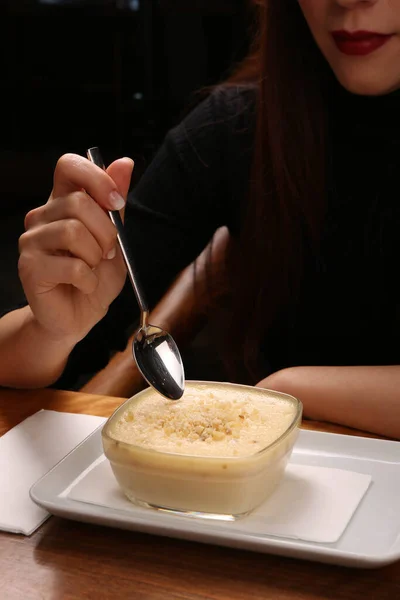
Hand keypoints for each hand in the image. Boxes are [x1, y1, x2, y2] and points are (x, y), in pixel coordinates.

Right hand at [18, 153, 133, 343]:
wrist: (79, 316)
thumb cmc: (95, 278)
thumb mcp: (115, 238)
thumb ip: (116, 204)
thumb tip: (125, 163)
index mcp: (62, 202)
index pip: (68, 166)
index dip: (95, 178)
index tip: (116, 203)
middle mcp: (43, 216)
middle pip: (78, 202)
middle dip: (106, 232)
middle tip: (108, 253)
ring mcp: (32, 240)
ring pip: (73, 231)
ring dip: (96, 256)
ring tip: (93, 269)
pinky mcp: (29, 267)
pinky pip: (71, 265)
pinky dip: (88, 279)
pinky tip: (83, 285)